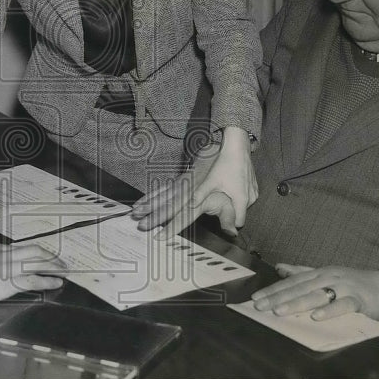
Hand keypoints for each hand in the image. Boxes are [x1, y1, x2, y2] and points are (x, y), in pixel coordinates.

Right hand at [0, 242, 66, 307]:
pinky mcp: (8, 283)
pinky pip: (33, 280)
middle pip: (33, 250)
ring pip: (38, 262)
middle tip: (61, 260)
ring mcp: (7, 267)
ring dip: (54, 266)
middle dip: (49, 255)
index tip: (40, 254)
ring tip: (65, 269)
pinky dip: (48, 280)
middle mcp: (3, 254)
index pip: (18, 248)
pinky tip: (57, 282)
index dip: (33, 252)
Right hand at [129, 126, 257, 237]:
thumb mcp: (243, 192)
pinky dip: (153, 195)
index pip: (185, 212)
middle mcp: (189, 186)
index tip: (160, 236)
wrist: (230, 143)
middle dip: (154, 215)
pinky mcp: (184, 178)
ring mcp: (185, 180)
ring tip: (134, 212)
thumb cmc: (237, 168)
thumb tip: (232, 231)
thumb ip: (236, 214)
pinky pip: (165, 189)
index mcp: (203, 192)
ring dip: (149, 203)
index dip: (173, 225)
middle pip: (168, 203)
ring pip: (163, 194)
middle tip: (140, 225)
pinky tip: (144, 200)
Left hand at [251, 263, 378, 322]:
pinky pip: (343, 306)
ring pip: (317, 295)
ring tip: (279, 310)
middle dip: (278, 297)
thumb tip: (280, 267)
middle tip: (260, 306)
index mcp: (319, 272)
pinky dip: (329, 310)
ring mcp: (344, 287)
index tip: (255, 298)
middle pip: (300, 288)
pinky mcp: (359, 300)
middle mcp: (329, 277)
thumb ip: (302, 271)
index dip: (273, 289)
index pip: (292, 282)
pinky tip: (316, 317)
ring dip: (297, 303)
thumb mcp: (326, 275)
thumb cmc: (352, 283)